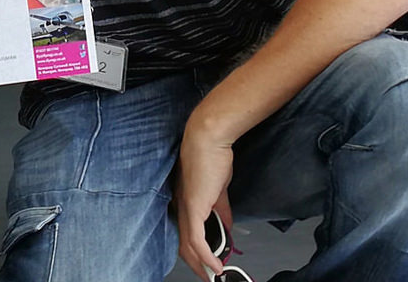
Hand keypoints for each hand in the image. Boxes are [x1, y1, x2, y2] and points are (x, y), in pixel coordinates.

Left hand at [174, 119, 235, 279]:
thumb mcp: (217, 190)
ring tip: (214, 275)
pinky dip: (207, 256)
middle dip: (198, 264)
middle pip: (184, 244)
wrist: (208, 139)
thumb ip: (220, 210)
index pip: (185, 233)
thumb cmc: (211, 157)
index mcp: (185, 201)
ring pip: (189, 245)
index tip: (206, 263)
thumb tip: (227, 226)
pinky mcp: (193, 207)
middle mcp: (180, 206)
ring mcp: (185, 207)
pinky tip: (216, 265)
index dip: (194, 251)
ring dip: (202, 264)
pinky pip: (197, 239)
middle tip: (210, 276)